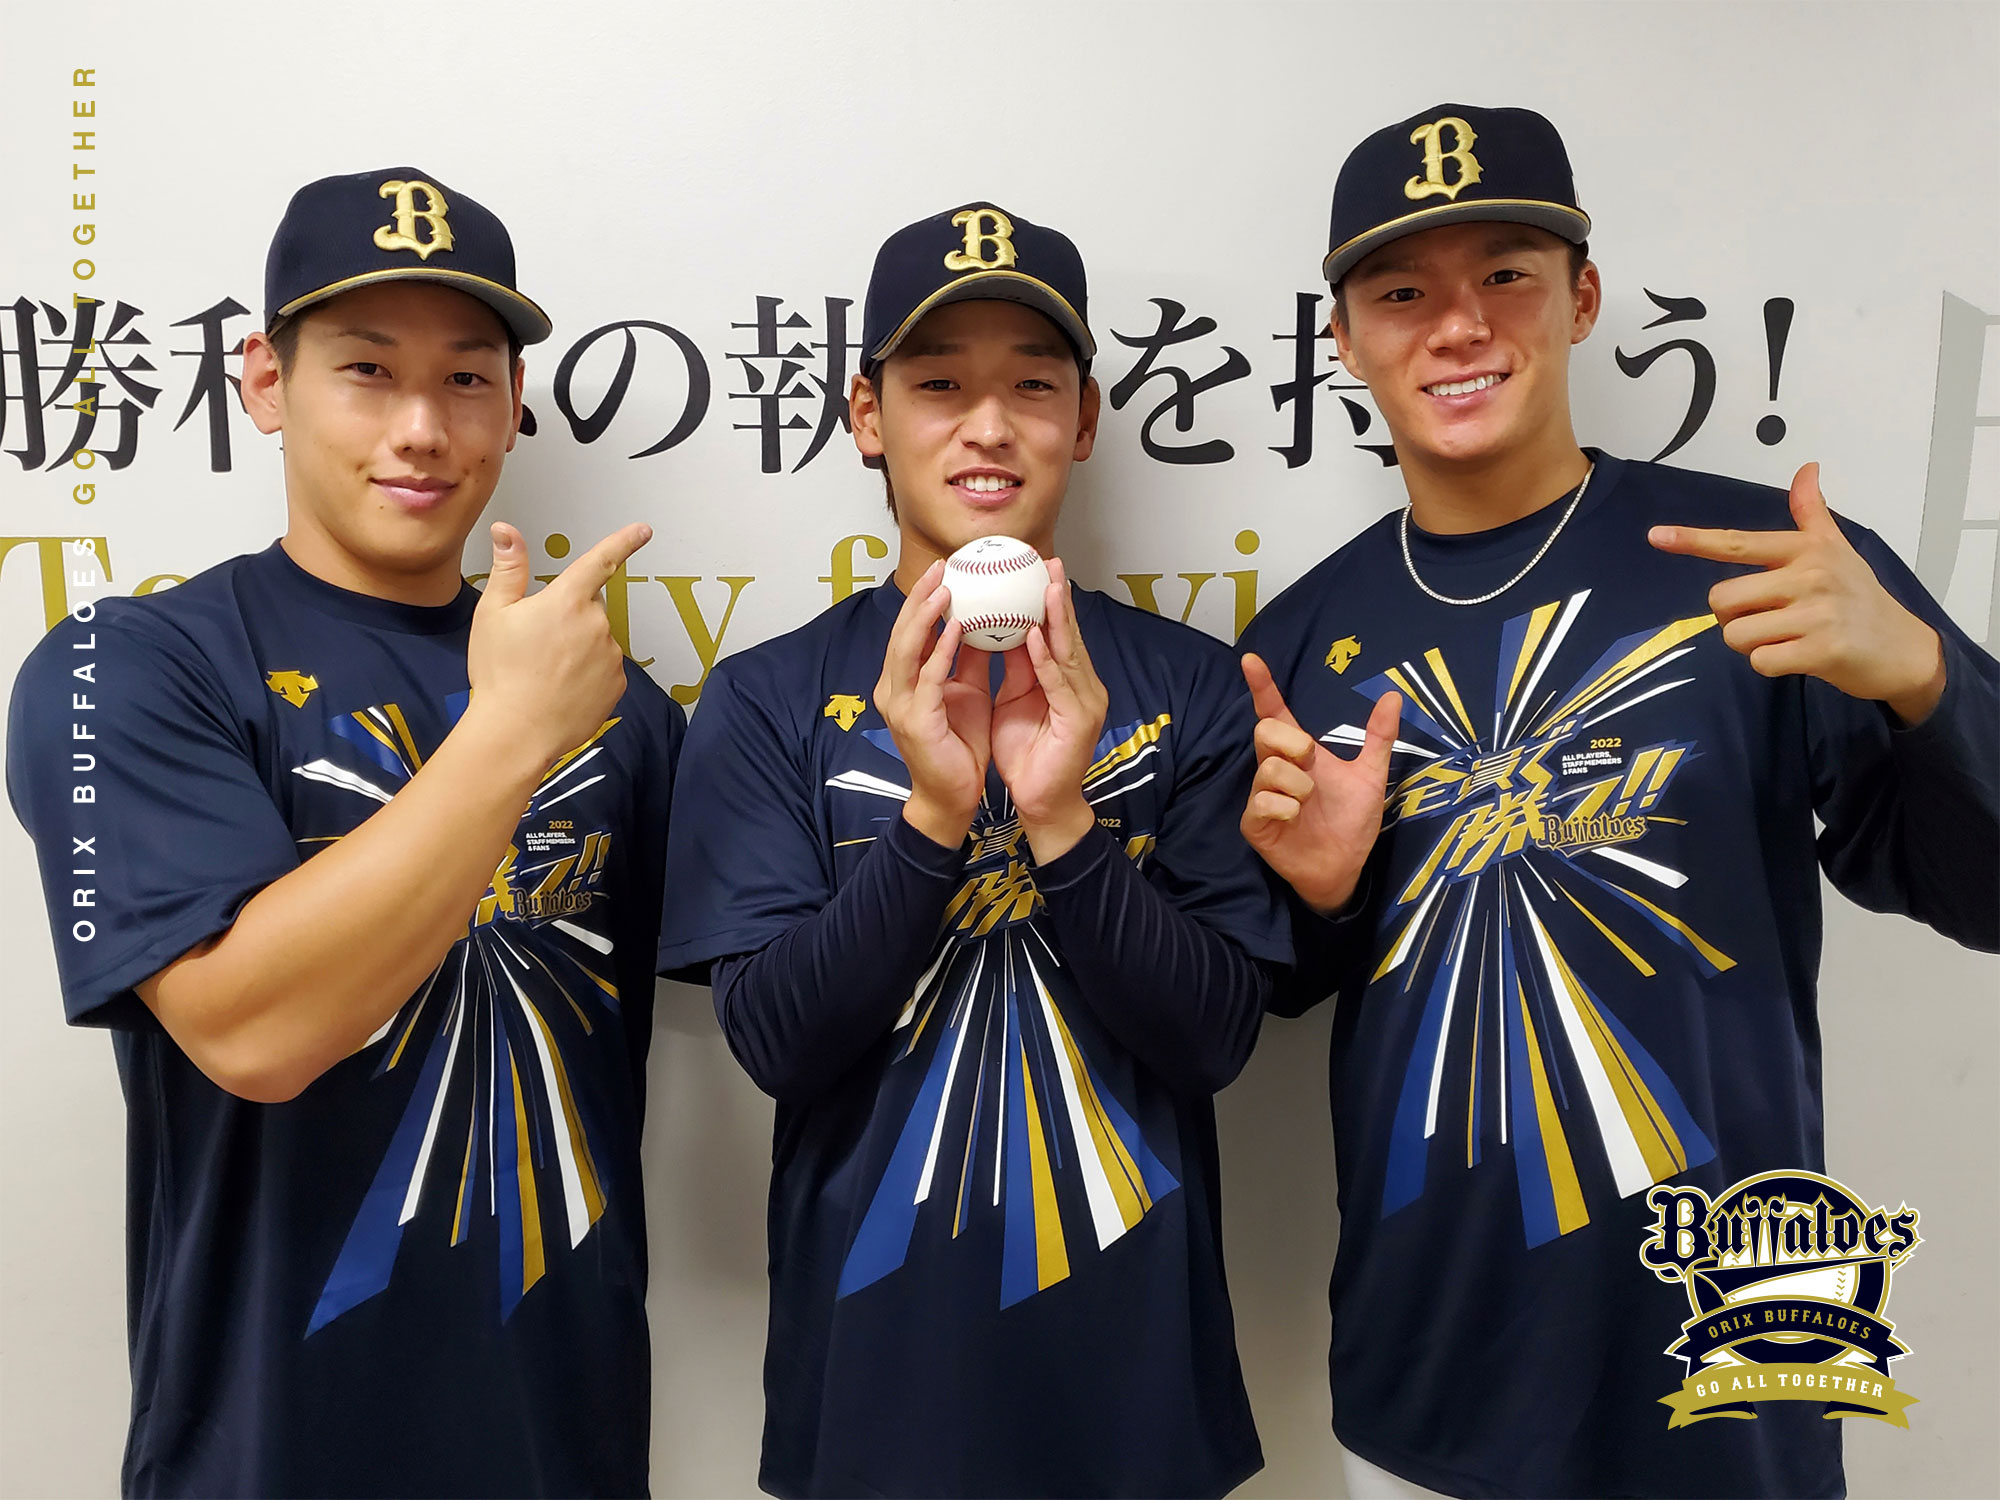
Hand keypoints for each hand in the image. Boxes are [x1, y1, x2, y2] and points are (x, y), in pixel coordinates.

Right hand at [467, 521, 648, 772]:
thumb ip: (508, 568)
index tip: (643, 530)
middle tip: (536, 640)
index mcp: (567, 600)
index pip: (600, 561)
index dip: (624, 542)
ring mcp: (611, 656)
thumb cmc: (500, 672)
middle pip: (589, 606)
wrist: (516, 733)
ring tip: (545, 670)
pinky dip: (588, 673)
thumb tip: (507, 530)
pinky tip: (562, 688)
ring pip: (597, 639)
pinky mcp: (617, 684)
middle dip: (569, 614)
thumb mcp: (493, 614)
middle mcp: (597, 624)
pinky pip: (604, 668)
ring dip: (578, 646)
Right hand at [874, 560, 991, 847]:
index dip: (924, 598)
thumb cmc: (958, 747)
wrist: (953, 798)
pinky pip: (928, 677)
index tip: (945, 569)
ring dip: (926, 615)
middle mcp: (895, 687)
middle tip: (942, 566)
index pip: (911, 629)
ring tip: (945, 588)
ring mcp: (900, 704)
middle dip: (921, 596)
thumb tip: (984, 622)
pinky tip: (957, 628)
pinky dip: (942, 650)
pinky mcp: (915, 720)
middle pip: (903, 631)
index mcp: (905, 679)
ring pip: (907, 648)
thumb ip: (969, 659)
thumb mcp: (968, 693)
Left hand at [989, 559, 1109, 862]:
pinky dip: (1045, 659)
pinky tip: (1034, 636)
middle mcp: (1082, 685)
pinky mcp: (1078, 721)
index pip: (1057, 631)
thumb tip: (1003, 631)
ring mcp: (1085, 702)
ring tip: (1047, 586)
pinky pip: (1058, 683)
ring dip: (1056, 617)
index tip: (1038, 567)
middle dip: (1058, 597)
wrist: (1041, 803)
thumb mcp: (1015, 701)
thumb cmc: (1027, 755)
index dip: (1049, 599)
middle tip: (1049, 562)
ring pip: (1068, 651)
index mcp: (1067, 680)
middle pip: (1068, 633)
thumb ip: (1016, 668)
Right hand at [1239, 653, 1398, 915]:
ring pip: (1267, 768)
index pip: (1274, 712)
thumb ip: (1379, 737)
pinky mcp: (1255, 823)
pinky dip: (1286, 808)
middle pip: (1265, 731)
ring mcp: (1261, 796)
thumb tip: (1392, 694)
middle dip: (1292, 743)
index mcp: (1298, 753)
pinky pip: (1262, 802)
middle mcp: (1275, 769)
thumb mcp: (1370, 776)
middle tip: (1312, 762)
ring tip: (1309, 802)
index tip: (1251, 660)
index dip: (1262, 686)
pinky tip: (1296, 819)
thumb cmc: (1351, 821)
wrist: (1344, 867)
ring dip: (1297, 784)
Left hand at [1649, 461, 1945, 723]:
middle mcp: (1809, 576)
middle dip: (1734, 617)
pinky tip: (1799, 657)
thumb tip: (1806, 468)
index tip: (1656, 536)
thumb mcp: (1837, 549)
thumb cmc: (1860, 597)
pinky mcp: (1821, 650)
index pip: (1738, 542)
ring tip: (1787, 637)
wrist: (1903, 647)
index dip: (1694, 540)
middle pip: (1723, 600)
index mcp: (1806, 549)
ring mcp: (1816, 614)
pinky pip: (1760, 661)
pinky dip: (1770, 664)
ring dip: (1752, 644)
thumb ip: (1811, 513)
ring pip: (1736, 634)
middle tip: (1770, 618)